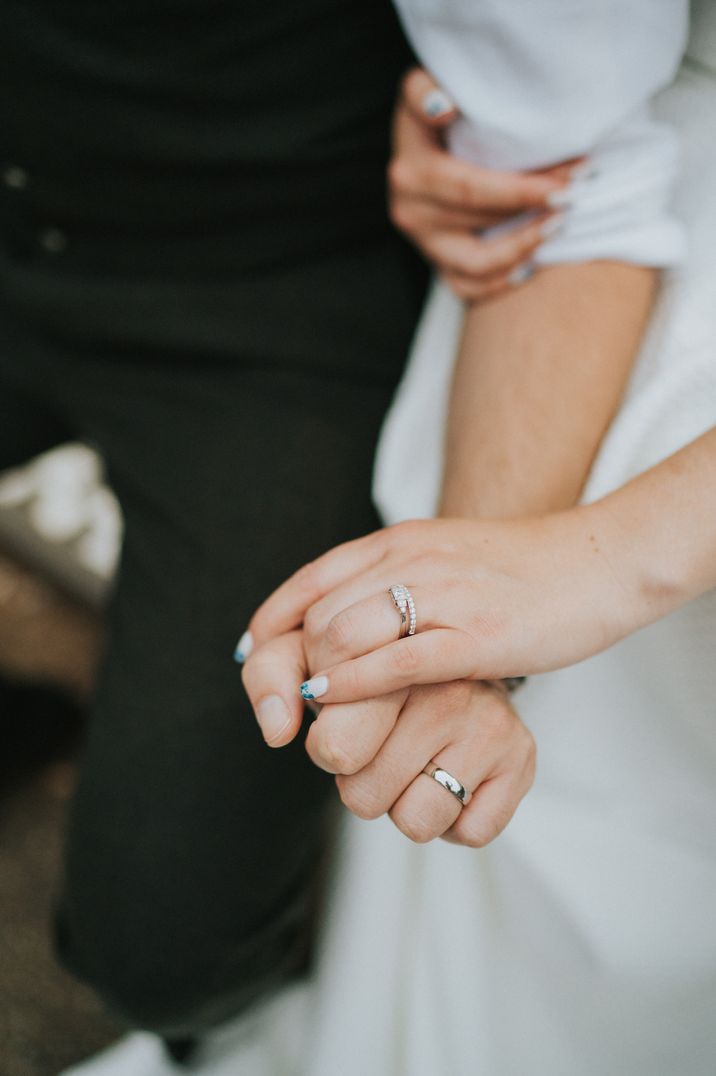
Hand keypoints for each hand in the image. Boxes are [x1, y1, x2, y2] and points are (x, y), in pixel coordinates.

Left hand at [240, 629, 534, 846]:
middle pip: (365, 797)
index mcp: (388, 659)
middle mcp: (446, 688)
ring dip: (409, 806)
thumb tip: (277, 730)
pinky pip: (468, 834)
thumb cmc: (366, 669)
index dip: (330, 749)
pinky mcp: (521, 759)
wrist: (452, 655)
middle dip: (362, 783)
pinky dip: (456, 822)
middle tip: (382, 746)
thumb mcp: (306, 653)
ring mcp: (489, 723)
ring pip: (416, 822)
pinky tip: (454, 775)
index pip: (334, 749)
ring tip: (418, 761)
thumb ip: (271, 676)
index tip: (344, 723)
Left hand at [244, 508, 640, 705]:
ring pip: (344, 635)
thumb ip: (391, 579)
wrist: (594, 562)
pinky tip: (340, 703)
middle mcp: (411, 561)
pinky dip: (355, 686)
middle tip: (296, 703)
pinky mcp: (475, 635)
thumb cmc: (516, 570)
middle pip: (316, 615)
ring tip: (324, 711)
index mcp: (399, 542)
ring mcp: (443, 597)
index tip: (253, 658)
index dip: (271, 623)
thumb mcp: (440, 557)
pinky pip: (395, 663)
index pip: (310, 580)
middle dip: (294, 664)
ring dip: (321, 680)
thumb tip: (343, 618)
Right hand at [389, 68, 581, 300]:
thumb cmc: (432, 114)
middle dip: (535, 208)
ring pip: (477, 263)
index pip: (471, 187)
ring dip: (523, 248)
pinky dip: (501, 282)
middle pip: (482, 220)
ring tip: (557, 226)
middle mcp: (411, 212)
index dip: (521, 188)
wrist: (416, 147)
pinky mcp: (435, 264)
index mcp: (410, 172)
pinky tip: (530, 264)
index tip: (565, 178)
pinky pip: (468, 288)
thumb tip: (443, 110)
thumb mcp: (419, 91)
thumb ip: (423, 91)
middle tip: (575, 194)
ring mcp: (423, 243)